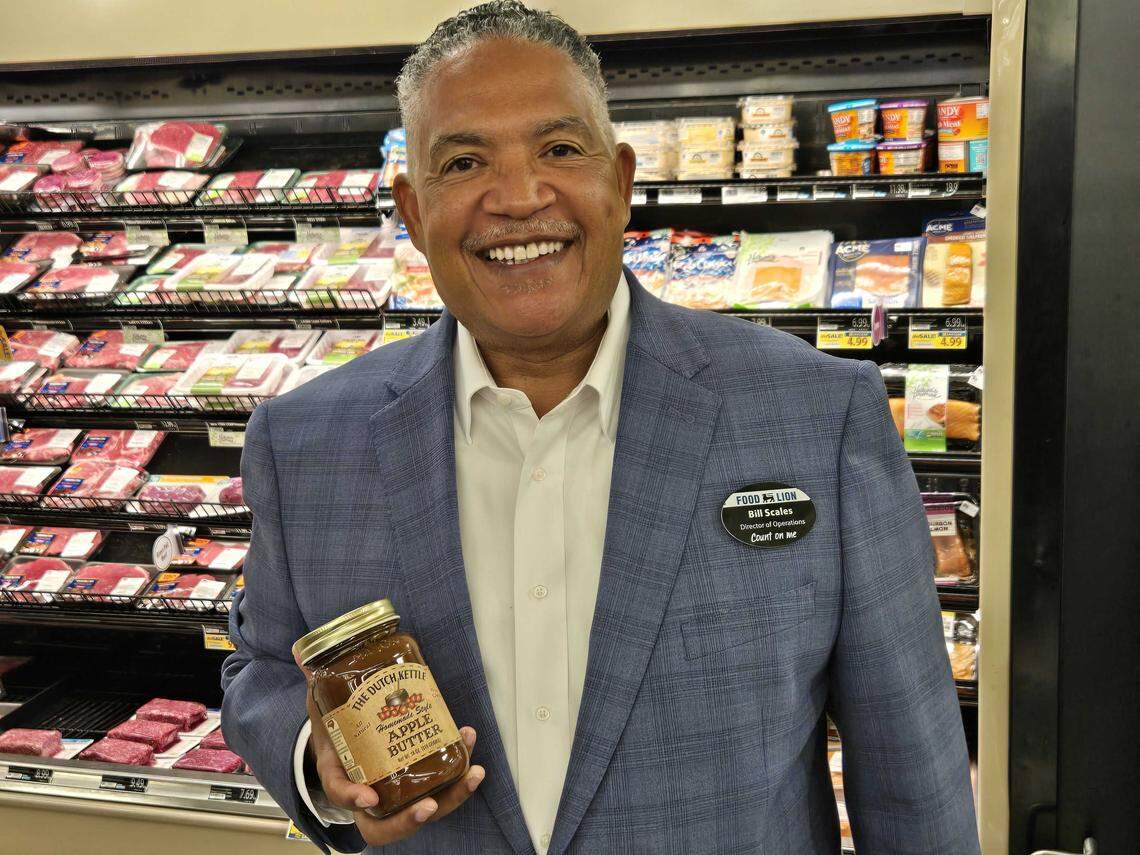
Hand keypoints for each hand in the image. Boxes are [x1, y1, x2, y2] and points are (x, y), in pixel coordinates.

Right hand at [296, 654, 484, 845]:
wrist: (351, 735)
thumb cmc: (337, 727)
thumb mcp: (322, 704)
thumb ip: (316, 680)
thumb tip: (303, 653)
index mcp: (341, 776)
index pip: (342, 795)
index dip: (353, 798)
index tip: (368, 796)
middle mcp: (371, 793)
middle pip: (389, 825)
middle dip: (412, 819)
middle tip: (430, 805)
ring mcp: (399, 790)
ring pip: (425, 809)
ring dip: (453, 795)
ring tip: (472, 773)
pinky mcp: (422, 777)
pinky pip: (442, 783)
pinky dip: (459, 767)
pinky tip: (467, 736)